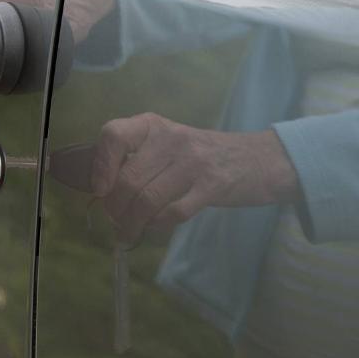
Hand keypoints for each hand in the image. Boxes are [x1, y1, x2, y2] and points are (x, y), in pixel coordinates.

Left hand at [91, 113, 298, 243]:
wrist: (258, 158)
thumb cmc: (199, 155)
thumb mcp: (165, 143)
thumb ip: (134, 159)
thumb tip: (100, 191)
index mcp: (152, 125)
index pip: (114, 135)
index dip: (101, 166)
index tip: (99, 190)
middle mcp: (170, 139)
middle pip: (127, 180)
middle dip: (115, 208)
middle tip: (115, 220)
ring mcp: (192, 162)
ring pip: (147, 200)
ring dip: (131, 223)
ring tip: (127, 232)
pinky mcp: (211, 186)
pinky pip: (172, 212)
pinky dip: (157, 225)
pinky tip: (154, 227)